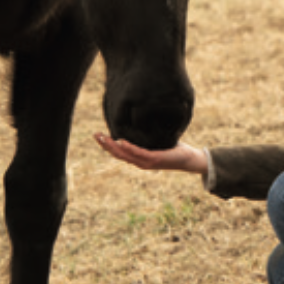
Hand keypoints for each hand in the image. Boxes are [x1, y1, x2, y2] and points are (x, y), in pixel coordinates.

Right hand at [93, 132, 208, 175]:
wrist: (188, 159)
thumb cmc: (173, 149)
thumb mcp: (157, 140)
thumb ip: (147, 135)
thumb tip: (140, 121)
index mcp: (139, 158)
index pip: (119, 152)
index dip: (108, 145)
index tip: (98, 135)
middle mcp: (140, 162)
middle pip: (118, 154)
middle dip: (105, 145)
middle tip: (95, 135)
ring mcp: (146, 162)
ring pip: (125, 155)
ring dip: (112, 146)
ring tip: (103, 137)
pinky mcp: (154, 160)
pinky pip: (139, 153)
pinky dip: (129, 147)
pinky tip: (121, 141)